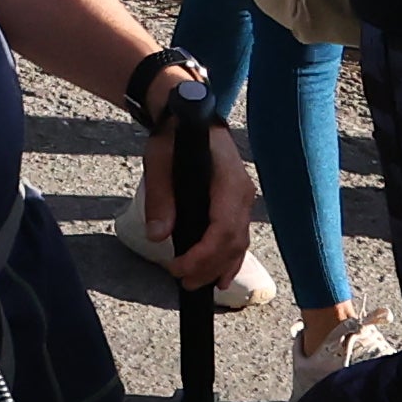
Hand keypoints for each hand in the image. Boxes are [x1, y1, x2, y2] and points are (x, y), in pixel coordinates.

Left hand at [140, 112, 259, 294]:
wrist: (187, 116)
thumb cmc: (173, 135)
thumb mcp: (159, 159)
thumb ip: (160, 197)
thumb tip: (158, 236)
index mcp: (226, 179)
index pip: (222, 227)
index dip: (203, 254)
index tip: (178, 268)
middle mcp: (242, 191)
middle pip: (233, 241)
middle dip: (209, 267)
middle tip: (183, 282)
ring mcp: (243, 198)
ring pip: (240, 242)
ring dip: (220, 267)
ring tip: (198, 285)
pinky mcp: (237, 204)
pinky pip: (238, 237)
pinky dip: (229, 259)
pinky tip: (219, 278)